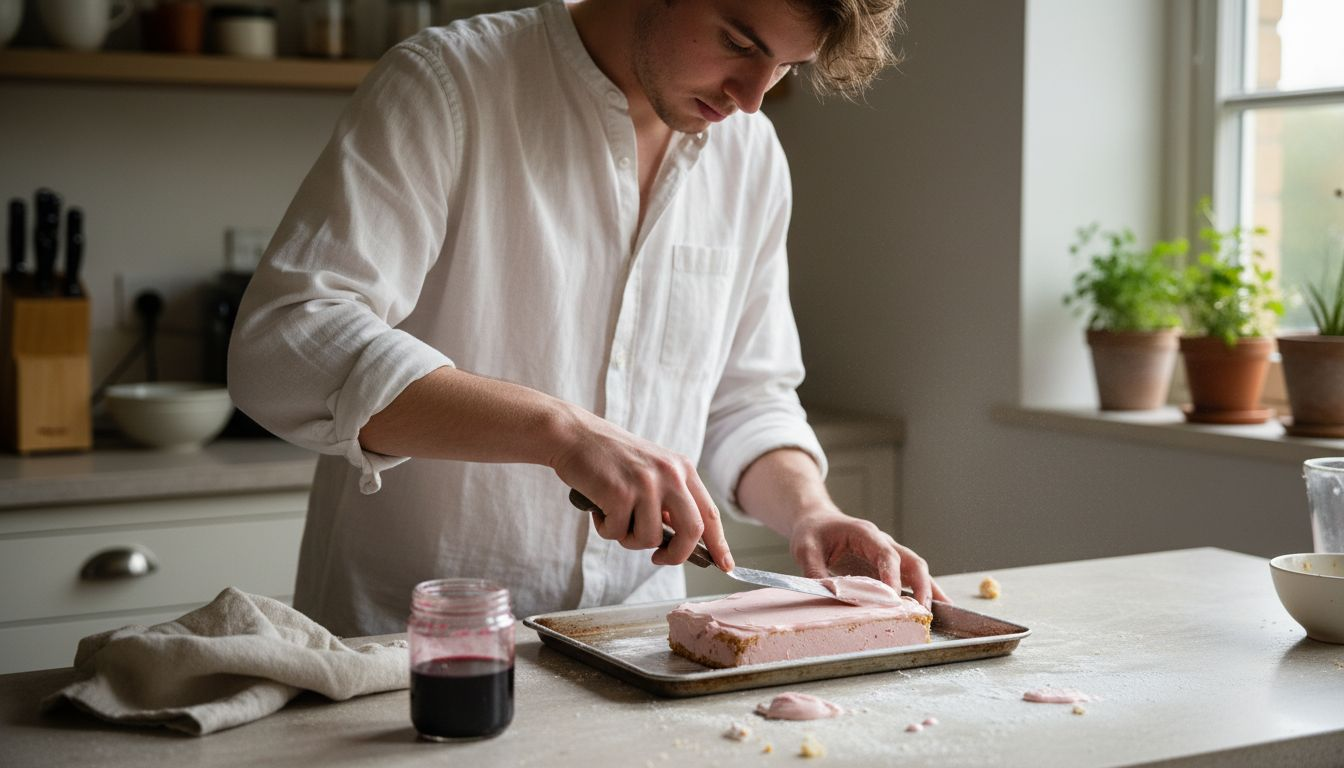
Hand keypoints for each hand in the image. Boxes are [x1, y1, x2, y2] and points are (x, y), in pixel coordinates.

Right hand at [549, 405, 733, 570]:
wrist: (574, 436)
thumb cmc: (610, 459)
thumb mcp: (651, 471)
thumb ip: (669, 501)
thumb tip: (684, 543)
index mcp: (682, 469)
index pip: (709, 513)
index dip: (719, 544)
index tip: (725, 565)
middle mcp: (670, 475)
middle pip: (692, 531)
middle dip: (676, 555)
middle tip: (658, 559)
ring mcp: (646, 483)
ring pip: (649, 539)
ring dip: (628, 538)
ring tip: (614, 515)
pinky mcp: (619, 493)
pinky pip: (617, 533)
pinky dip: (605, 528)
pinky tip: (599, 507)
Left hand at [789, 507, 948, 608]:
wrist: (816, 521)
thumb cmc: (812, 532)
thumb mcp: (805, 549)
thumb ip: (815, 572)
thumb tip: (829, 595)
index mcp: (864, 534)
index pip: (886, 554)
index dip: (893, 576)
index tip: (895, 598)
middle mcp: (882, 542)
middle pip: (911, 561)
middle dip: (921, 585)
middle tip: (923, 611)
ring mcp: (887, 554)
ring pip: (916, 570)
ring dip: (928, 590)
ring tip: (937, 614)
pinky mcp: (886, 566)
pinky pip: (910, 577)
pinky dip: (923, 591)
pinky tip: (934, 609)